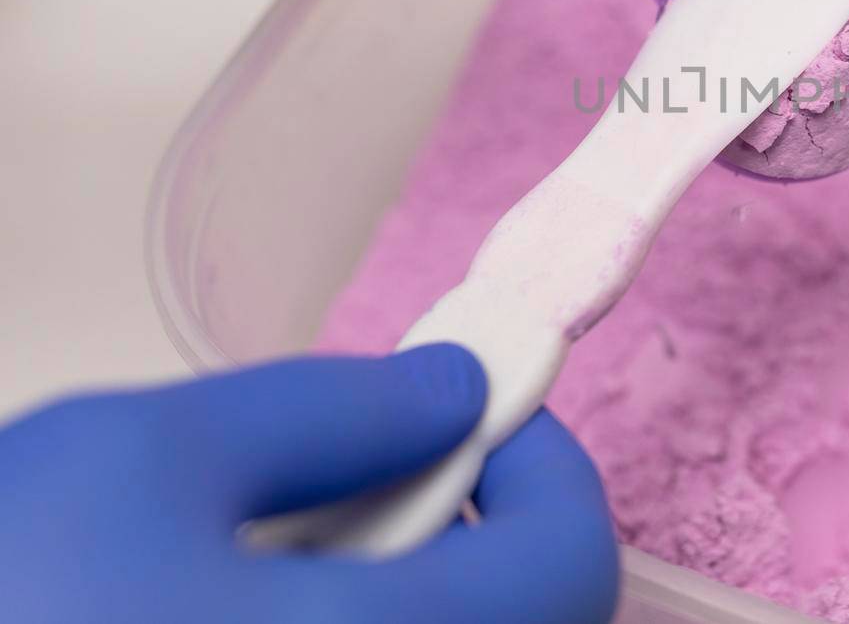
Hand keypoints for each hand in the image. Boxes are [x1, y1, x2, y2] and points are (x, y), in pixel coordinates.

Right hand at [0, 345, 619, 623]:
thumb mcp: (134, 456)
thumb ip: (327, 413)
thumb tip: (449, 391)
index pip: (570, 567)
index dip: (548, 471)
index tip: (493, 414)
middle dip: (469, 536)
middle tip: (376, 478)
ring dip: (399, 595)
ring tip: (263, 561)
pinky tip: (219, 621)